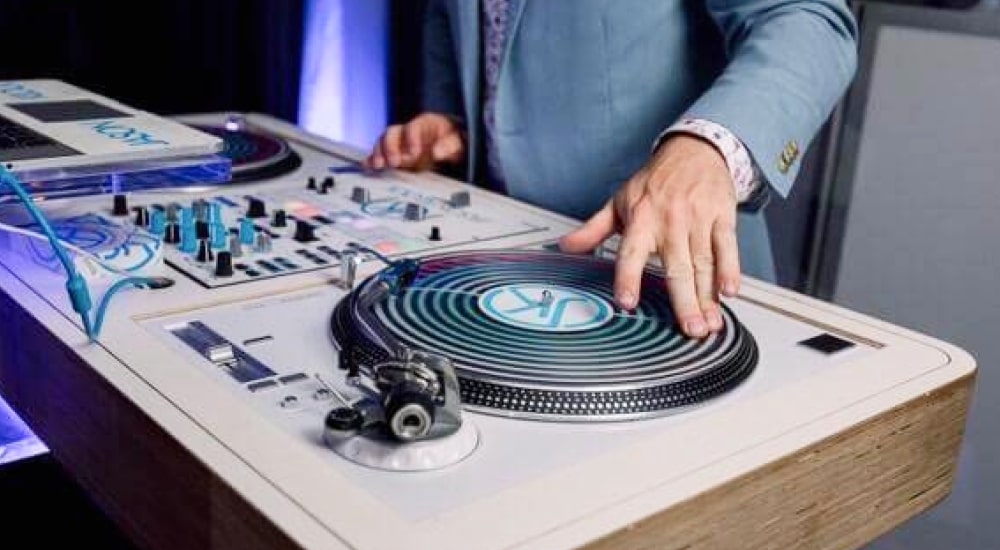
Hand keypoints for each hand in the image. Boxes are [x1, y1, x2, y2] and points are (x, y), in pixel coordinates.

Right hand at [364, 113, 464, 171]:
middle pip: (392, 133)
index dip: (411, 139)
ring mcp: (399, 142)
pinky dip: (373, 160)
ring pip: (383, 143)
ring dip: (379, 153)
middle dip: (390, 147)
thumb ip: (449, 145)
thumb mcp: (457, 141)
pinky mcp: (395, 154)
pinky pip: (381, 154)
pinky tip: (367, 166)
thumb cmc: (453, 139)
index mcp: (423, 124)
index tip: (414, 153)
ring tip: (378, 166)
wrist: (449, 143)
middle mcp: (407, 131)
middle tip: (393, 162)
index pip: (412, 128)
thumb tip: (437, 152)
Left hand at [560, 135, 740, 337]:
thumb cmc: (655, 181)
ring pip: (704, 264)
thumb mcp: (620, 201)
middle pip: (677, 267)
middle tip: (689, 330)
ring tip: (709, 324)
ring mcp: (698, 219)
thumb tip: (565, 246)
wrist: (695, 150)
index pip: (631, 253)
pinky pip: (727, 246)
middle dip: (684, 301)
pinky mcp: (723, 216)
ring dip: (708, 296)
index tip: (627, 302)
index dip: (628, 278)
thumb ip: (594, 229)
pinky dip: (730, 269)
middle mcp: (670, 221)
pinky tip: (729, 291)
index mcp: (641, 220)